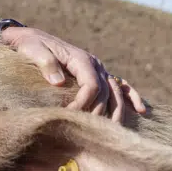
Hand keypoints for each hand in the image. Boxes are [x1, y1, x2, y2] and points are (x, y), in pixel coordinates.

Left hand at [0, 26, 147, 123]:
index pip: (92, 86)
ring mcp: (99, 70)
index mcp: (81, 59)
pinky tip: (140, 110)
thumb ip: (46, 64)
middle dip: (99, 114)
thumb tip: (59, 82)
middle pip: (105, 93)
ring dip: (118, 112)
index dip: (84, 104)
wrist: (31, 38)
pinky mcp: (98, 75)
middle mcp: (95, 64)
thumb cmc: (31, 45)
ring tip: (114, 132)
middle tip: (88, 132)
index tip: (70, 117)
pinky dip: (131, 97)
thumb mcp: (34, 51)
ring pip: (115, 93)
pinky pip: (119, 87)